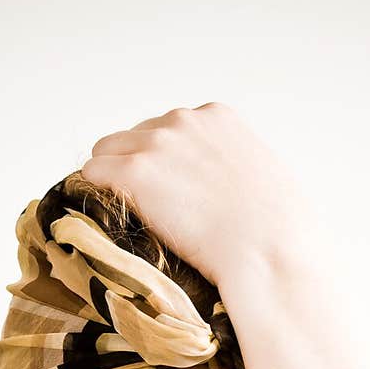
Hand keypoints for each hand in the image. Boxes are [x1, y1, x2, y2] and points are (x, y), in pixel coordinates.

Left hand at [81, 102, 325, 291]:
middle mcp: (183, 121)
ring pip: (105, 151)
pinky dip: (94, 193)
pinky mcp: (135, 174)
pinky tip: (108, 216)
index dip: (164, 161)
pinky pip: (92, 172)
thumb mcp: (263, 176)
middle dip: (136, 167)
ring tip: (127, 216)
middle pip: (133, 135)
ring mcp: (156, 145)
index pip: (168, 127)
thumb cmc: (277, 230)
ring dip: (111, 180)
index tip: (171, 191)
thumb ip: (234, 168)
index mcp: (216, 116)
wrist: (267, 252)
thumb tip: (227, 190)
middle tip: (147, 210)